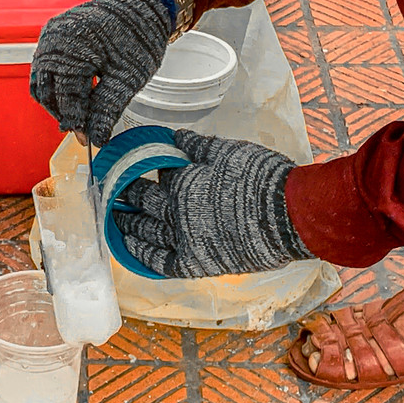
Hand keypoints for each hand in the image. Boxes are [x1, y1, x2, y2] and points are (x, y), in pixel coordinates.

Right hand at [30, 0, 172, 145]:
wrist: (141, 4)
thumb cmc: (139, 36)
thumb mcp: (128, 78)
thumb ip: (107, 109)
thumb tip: (95, 139)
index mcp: (74, 45)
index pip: (66, 96)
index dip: (77, 122)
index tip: (87, 142)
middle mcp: (54, 38)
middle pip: (46, 90)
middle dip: (64, 114)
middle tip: (83, 132)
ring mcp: (50, 35)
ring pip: (41, 81)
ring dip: (56, 102)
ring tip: (79, 117)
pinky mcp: (52, 35)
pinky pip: (45, 68)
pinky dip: (56, 86)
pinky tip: (75, 97)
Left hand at [113, 130, 311, 277]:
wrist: (289, 216)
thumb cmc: (261, 179)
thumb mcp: (229, 152)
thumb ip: (197, 146)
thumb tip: (175, 138)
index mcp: (183, 181)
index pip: (157, 172)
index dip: (145, 166)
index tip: (132, 163)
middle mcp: (177, 211)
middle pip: (144, 200)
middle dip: (127, 192)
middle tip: (114, 188)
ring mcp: (184, 240)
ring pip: (144, 232)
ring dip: (125, 223)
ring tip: (114, 217)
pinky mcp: (196, 264)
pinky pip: (160, 263)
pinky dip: (143, 255)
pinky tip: (131, 249)